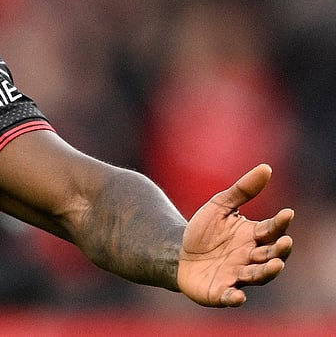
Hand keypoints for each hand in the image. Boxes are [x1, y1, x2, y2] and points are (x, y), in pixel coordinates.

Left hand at [177, 164, 293, 306]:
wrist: (177, 252)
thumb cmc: (204, 231)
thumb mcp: (220, 206)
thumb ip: (242, 190)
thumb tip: (266, 167)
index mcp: (253, 237)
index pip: (272, 230)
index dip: (280, 223)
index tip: (287, 213)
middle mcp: (250, 258)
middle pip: (270, 255)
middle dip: (279, 251)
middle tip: (285, 243)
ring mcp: (237, 276)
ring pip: (257, 276)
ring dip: (266, 272)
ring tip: (275, 265)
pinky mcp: (220, 292)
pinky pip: (230, 296)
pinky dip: (235, 297)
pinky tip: (238, 296)